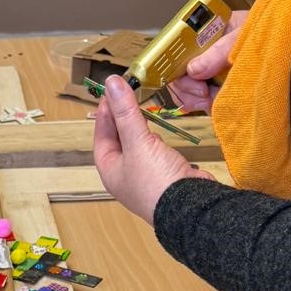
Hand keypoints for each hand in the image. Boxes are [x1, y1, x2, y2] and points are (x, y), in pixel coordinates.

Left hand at [93, 74, 209, 221]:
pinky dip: (154, 139)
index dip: (105, 112)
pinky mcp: (164, 174)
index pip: (101, 136)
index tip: (111, 90)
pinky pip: (154, 152)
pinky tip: (158, 131)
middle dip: (121, 117)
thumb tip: (113, 82)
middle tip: (127, 93)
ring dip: (138, 126)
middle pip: (118, 139)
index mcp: (110, 170)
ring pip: (136, 145)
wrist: (189, 207)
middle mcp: (124, 175)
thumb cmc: (156, 180)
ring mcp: (145, 176)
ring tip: (140, 106)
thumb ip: (126, 112)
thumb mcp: (137, 141)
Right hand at [165, 7, 248, 112]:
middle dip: (187, 87)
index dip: (178, 63)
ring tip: (213, 99)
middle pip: (178, 71)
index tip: (191, 78)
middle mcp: (206, 50)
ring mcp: (211, 70)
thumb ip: (220, 51)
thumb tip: (194, 69)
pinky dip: (205, 106)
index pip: (178, 46)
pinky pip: (200, 100)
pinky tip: (216, 103)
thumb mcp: (246, 36)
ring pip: (187, 89)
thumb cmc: (274, 33)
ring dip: (196, 99)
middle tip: (203, 95)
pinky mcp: (218, 88)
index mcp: (209, 29)